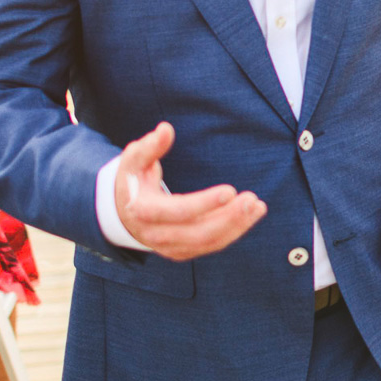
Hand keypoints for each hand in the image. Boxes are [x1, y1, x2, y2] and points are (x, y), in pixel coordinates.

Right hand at [113, 122, 265, 261]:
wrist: (122, 213)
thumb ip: (150, 146)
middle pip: (198, 233)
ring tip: (257, 206)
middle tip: (252, 200)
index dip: (204, 204)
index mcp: (144, 212)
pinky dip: (233, 232)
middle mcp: (156, 235)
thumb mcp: (133, 160)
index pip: (177, 211)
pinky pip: (211, 245)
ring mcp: (170, 247)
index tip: (230, 190)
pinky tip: (251, 215)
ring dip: (237, 226)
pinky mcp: (183, 251)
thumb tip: (166, 129)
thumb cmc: (132, 180)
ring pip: (208, 242)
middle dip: (228, 218)